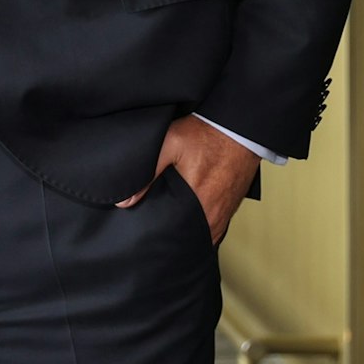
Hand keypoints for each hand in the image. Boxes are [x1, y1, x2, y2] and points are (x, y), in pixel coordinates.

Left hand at [116, 115, 259, 242]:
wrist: (238, 128)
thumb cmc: (204, 135)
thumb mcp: (170, 145)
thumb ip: (148, 173)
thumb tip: (125, 201)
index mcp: (198, 202)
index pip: (173, 233)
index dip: (157, 232)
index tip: (143, 230)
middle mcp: (213, 214)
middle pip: (187, 235)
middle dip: (169, 233)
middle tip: (153, 226)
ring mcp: (225, 212)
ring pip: (200, 233)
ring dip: (185, 230)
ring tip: (167, 223)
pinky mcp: (230, 207)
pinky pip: (212, 226)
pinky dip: (199, 225)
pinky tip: (186, 218)